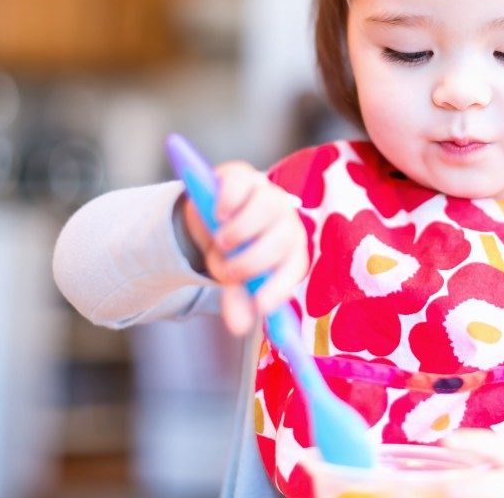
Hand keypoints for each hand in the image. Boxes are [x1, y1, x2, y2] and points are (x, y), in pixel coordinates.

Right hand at [183, 161, 307, 335]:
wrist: (209, 217)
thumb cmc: (232, 252)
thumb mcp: (233, 279)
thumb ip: (238, 301)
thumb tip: (239, 326)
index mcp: (290, 251)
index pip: (294, 269)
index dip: (279, 288)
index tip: (259, 305)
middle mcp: (285, 221)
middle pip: (281, 240)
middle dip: (250, 262)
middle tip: (225, 270)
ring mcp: (267, 195)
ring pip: (265, 210)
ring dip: (239, 232)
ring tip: (221, 242)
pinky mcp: (243, 176)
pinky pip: (241, 186)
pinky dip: (227, 203)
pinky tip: (218, 214)